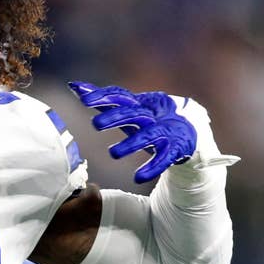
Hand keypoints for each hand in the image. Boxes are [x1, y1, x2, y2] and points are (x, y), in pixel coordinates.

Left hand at [68, 81, 196, 183]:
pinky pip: (164, 158)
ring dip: (131, 144)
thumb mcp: (127, 108)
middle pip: (133, 113)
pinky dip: (153, 167)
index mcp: (138, 104)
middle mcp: (151, 115)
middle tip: (96, 124)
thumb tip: (74, 86)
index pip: (120, 95)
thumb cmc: (150, 118)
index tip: (83, 99)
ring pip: (148, 136)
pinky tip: (138, 177)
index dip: (103, 96)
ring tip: (113, 153)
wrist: (189, 129)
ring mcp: (164, 131)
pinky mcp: (175, 148)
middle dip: (115, 117)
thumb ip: (103, 99)